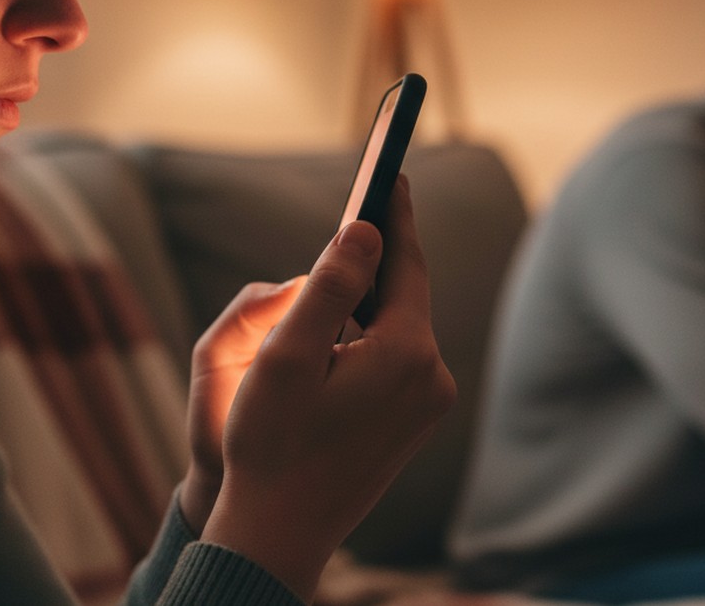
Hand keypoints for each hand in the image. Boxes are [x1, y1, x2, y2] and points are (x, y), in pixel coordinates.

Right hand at [201, 177, 456, 600]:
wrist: (282, 532)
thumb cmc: (272, 444)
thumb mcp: (288, 355)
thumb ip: (331, 286)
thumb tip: (365, 229)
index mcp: (406, 353)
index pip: (405, 264)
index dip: (395, 215)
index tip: (391, 171)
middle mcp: (432, 375)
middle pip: (407, 295)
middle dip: (381, 257)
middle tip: (371, 206)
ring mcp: (430, 403)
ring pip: (403, 327)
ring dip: (375, 299)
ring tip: (352, 263)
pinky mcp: (418, 422)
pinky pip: (402, 358)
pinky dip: (378, 335)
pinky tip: (350, 329)